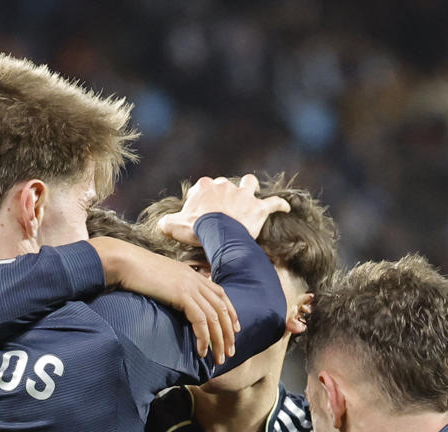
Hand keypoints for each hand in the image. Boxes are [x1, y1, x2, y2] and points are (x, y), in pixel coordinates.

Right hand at [92, 237, 239, 360]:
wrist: (126, 262)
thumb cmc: (137, 272)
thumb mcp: (161, 278)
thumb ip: (173, 288)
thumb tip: (174, 300)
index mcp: (193, 275)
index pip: (221, 294)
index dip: (231, 312)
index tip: (235, 329)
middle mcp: (196, 280)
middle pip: (222, 309)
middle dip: (228, 333)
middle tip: (230, 352)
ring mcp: (190, 287)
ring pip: (214, 318)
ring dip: (219, 341)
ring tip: (219, 359)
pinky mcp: (182, 295)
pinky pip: (200, 320)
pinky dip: (204, 338)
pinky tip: (202, 351)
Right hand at [154, 175, 291, 244]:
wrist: (214, 232)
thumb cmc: (194, 228)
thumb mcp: (174, 225)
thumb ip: (167, 223)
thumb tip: (161, 225)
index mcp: (205, 186)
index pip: (204, 188)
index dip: (203, 200)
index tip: (201, 214)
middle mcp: (225, 185)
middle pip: (226, 185)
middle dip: (225, 194)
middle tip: (223, 210)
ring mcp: (243, 195)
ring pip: (249, 184)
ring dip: (250, 189)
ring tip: (250, 197)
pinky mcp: (258, 208)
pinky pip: (274, 203)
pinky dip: (280, 205)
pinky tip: (286, 208)